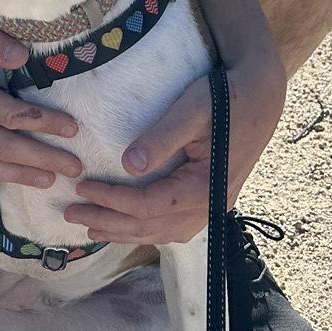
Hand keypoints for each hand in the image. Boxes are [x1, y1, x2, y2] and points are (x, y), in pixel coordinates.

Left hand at [62, 51, 286, 243]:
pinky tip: (128, 226)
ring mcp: (211, 208)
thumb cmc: (224, 99)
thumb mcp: (191, 110)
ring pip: (163, 231)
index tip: (81, 187)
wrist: (260, 98)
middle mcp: (209, 207)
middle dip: (110, 222)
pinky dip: (147, 228)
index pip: (148, 204)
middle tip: (71, 215)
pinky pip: (174, 225)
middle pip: (152, 225)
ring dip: (126, 231)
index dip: (112, 199)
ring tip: (92, 227)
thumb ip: (162, 137)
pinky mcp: (209, 201)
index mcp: (204, 188)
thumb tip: (128, 165)